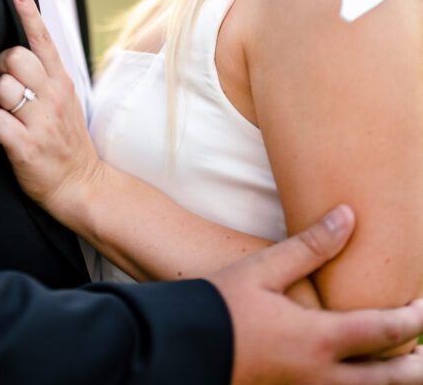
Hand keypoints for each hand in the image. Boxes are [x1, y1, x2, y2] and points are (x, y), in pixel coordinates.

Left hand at [0, 0, 103, 226]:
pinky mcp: (27, 146)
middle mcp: (53, 96)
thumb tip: (19, 49)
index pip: (43, 38)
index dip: (28, 11)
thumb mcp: (65, 99)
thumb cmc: (65, 139)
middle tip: (3, 87)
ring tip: (1, 113)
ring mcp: (41, 122)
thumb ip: (46, 75)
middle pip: (14, 57)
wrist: (83, 184)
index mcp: (61, 81)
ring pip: (1, 87)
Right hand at [210, 204, 422, 383]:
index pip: (385, 332)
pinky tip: (357, 374)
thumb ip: (311, 246)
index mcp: (319, 339)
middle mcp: (322, 376)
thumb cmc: (224, 303)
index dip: (414, 319)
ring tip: (407, 366)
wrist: (184, 347)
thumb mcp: (265, 268)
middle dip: (415, 366)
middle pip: (388, 380)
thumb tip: (348, 215)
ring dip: (391, 380)